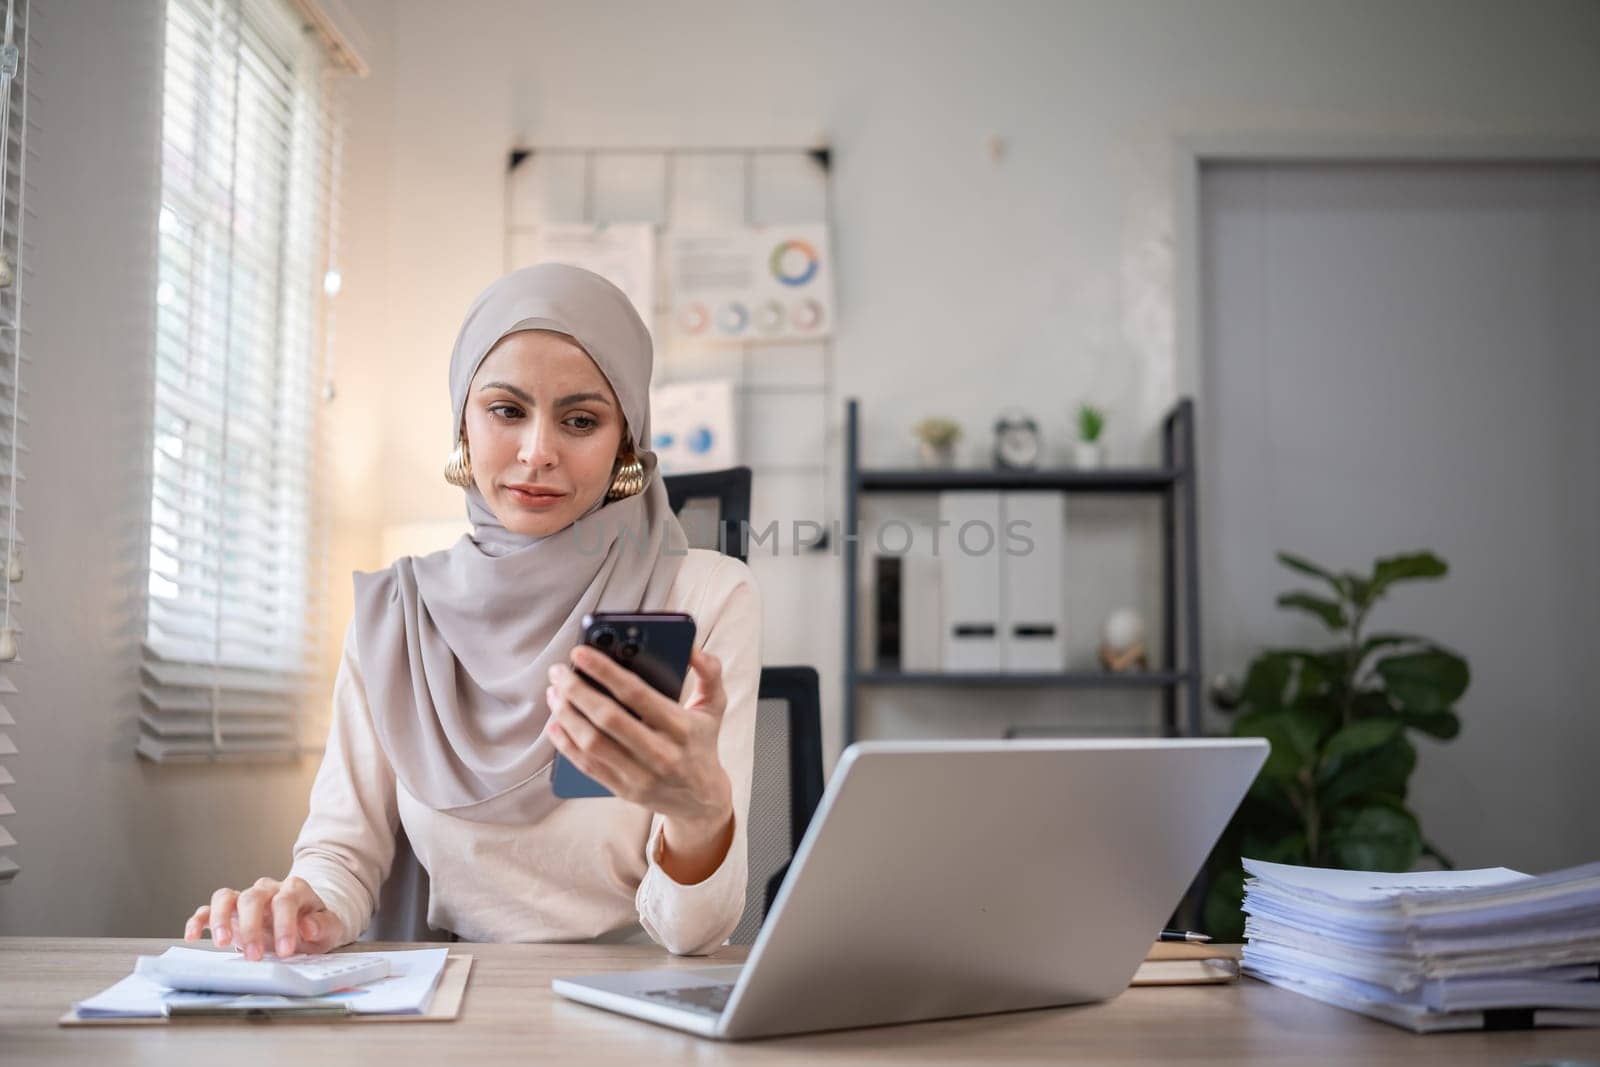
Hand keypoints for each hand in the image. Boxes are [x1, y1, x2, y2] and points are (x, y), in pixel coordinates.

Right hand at [184, 876, 343, 958]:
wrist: (306, 925)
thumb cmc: (315, 926)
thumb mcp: (330, 929)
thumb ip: (324, 926)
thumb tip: (310, 926)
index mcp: (294, 890)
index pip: (286, 900)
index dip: (285, 924)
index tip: (285, 950)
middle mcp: (267, 890)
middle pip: (253, 897)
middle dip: (252, 927)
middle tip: (254, 956)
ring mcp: (245, 899)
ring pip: (226, 897)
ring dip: (220, 919)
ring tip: (221, 943)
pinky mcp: (229, 912)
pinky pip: (208, 909)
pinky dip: (199, 920)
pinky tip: (193, 936)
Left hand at [547, 645, 733, 837]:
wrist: (701, 800)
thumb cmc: (702, 743)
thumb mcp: (714, 706)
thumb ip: (710, 672)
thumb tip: (692, 647)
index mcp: (681, 727)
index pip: (637, 694)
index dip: (604, 671)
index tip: (579, 653)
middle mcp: (660, 753)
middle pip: (608, 718)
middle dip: (576, 691)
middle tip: (558, 672)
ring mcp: (640, 775)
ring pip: (592, 742)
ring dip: (567, 715)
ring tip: (554, 693)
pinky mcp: (623, 790)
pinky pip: (587, 765)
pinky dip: (564, 744)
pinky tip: (554, 723)